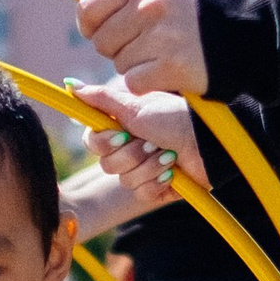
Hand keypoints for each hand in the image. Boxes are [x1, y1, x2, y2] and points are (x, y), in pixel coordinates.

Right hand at [69, 81, 207, 206]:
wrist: (207, 139)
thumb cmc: (174, 117)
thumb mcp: (135, 106)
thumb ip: (101, 98)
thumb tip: (72, 86)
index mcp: (119, 129)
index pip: (93, 144)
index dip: (105, 142)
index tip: (121, 132)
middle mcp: (128, 150)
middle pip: (107, 165)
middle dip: (132, 153)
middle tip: (153, 141)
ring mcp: (142, 171)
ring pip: (125, 181)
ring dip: (149, 166)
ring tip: (169, 154)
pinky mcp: (157, 190)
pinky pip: (142, 194)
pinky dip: (158, 182)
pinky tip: (172, 171)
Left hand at [73, 0, 207, 96]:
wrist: (235, 38)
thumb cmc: (180, 12)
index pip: (87, 7)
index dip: (91, 24)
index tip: (106, 27)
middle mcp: (152, 5)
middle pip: (101, 41)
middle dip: (116, 47)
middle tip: (144, 41)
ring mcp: (163, 36)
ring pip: (118, 63)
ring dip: (134, 65)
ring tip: (160, 53)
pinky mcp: (172, 67)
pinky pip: (134, 83)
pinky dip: (146, 83)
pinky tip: (166, 70)